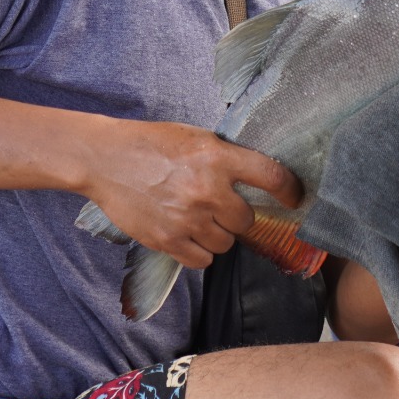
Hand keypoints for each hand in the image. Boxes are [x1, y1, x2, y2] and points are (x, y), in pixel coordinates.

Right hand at [81, 119, 303, 268]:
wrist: (105, 159)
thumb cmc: (150, 143)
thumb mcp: (194, 137)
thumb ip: (225, 157)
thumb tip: (256, 177)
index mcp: (217, 158)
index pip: (271, 177)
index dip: (289, 190)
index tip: (293, 198)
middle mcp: (207, 190)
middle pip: (246, 220)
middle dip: (236, 216)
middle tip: (219, 207)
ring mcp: (188, 218)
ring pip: (225, 244)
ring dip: (217, 235)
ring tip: (197, 219)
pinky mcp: (168, 240)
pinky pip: (203, 261)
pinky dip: (199, 253)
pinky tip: (187, 235)